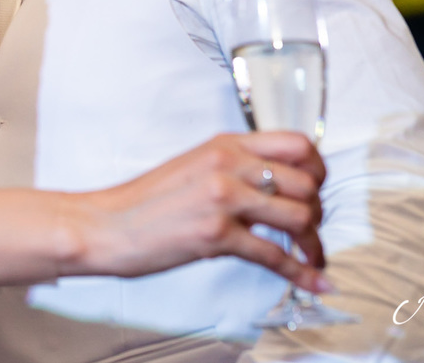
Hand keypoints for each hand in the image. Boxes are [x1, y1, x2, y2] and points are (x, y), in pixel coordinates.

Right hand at [68, 132, 328, 292]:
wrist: (105, 225)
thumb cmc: (144, 202)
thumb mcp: (192, 166)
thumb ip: (232, 167)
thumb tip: (270, 184)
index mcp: (224, 145)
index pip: (296, 143)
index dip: (319, 168)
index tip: (318, 187)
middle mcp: (228, 165)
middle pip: (305, 183)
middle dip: (318, 211)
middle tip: (311, 228)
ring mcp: (223, 199)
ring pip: (298, 217)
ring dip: (313, 242)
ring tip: (310, 255)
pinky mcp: (216, 235)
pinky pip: (275, 255)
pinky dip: (301, 273)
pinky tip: (312, 280)